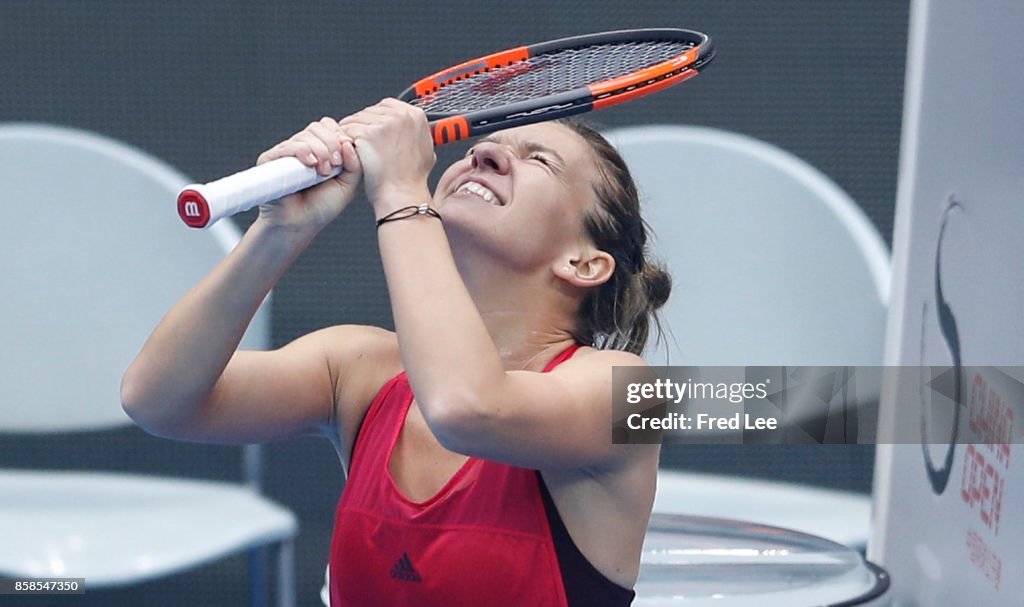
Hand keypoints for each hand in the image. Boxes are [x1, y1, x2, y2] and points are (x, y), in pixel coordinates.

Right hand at [255, 117, 362, 234]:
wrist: (299, 225)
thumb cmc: (322, 207)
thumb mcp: (348, 185)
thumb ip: (355, 165)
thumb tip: (348, 141)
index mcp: (319, 149)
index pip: (329, 126)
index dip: (339, 137)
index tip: (344, 159)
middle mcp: (302, 148)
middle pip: (319, 127)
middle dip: (332, 144)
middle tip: (335, 165)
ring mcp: (286, 153)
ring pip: (305, 135)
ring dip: (320, 151)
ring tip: (323, 172)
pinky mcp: (270, 159)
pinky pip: (287, 146)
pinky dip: (302, 151)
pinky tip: (311, 164)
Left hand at [338, 99, 434, 214]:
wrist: (402, 195)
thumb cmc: (410, 180)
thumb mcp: (424, 150)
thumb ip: (415, 133)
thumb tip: (408, 127)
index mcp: (415, 116)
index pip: (386, 106)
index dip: (376, 121)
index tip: (374, 133)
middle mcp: (401, 115)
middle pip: (369, 111)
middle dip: (363, 127)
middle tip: (366, 147)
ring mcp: (384, 122)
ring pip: (355, 120)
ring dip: (353, 136)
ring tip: (361, 154)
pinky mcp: (367, 133)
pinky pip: (346, 131)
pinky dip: (346, 144)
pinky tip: (354, 156)